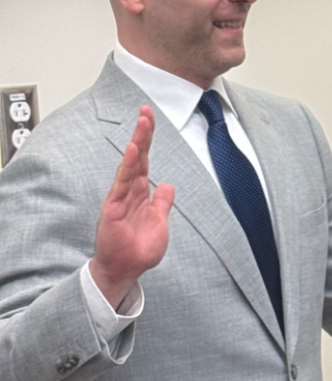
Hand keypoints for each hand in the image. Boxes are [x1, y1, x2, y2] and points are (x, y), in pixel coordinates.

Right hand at [91, 106, 175, 308]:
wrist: (126, 269)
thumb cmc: (139, 249)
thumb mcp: (160, 222)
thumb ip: (162, 203)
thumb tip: (167, 185)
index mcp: (141, 193)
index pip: (145, 161)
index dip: (148, 141)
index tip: (151, 119)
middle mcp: (129, 191)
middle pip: (138, 157)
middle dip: (143, 134)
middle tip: (147, 111)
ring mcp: (121, 197)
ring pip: (130, 164)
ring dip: (137, 143)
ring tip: (142, 122)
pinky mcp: (114, 207)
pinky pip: (122, 183)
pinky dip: (128, 166)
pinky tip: (134, 151)